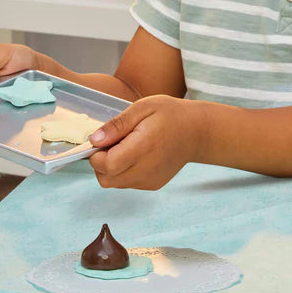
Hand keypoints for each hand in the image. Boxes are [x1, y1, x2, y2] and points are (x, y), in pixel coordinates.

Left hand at [88, 95, 204, 190]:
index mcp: (143, 147)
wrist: (197, 132)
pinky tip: (136, 155)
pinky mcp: (153, 185)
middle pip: (106, 179)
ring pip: (115, 183)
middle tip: (112, 142)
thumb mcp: (143, 107)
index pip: (106, 165)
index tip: (102, 140)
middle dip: (100, 163)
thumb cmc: (170, 114)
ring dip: (112, 168)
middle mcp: (146, 170)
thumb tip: (94, 140)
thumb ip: (117, 125)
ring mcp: (150, 180)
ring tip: (126, 147)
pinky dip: (124, 172)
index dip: (96, 155)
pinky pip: (127, 183)